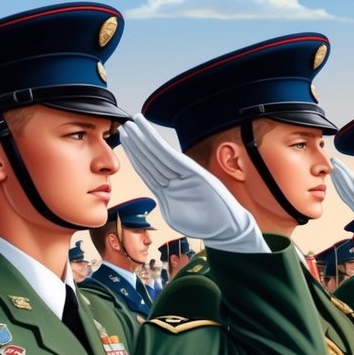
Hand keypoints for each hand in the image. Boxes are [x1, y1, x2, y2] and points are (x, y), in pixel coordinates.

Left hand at [121, 119, 267, 252]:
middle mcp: (176, 179)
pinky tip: (148, 134)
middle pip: (151, 159)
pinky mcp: (195, 173)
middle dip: (136, 143)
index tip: (124, 141)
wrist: (228, 230)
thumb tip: (155, 193)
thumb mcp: (176, 215)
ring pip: (158, 156)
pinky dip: (158, 145)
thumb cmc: (205, 225)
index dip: (135, 155)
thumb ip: (164, 202)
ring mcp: (185, 175)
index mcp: (169, 190)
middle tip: (125, 125)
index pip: (147, 170)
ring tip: (132, 125)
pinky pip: (172, 158)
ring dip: (143, 139)